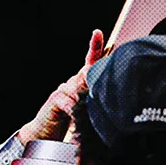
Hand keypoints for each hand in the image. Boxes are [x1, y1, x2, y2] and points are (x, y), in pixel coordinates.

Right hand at [17, 29, 104, 143]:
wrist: (45, 131)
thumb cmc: (71, 120)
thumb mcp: (88, 110)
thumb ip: (99, 102)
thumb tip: (120, 100)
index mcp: (82, 83)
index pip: (90, 62)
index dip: (95, 47)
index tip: (97, 33)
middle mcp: (72, 82)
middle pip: (86, 72)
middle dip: (93, 72)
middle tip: (103, 68)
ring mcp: (62, 90)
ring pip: (78, 87)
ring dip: (86, 94)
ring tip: (93, 101)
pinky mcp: (54, 101)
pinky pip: (67, 102)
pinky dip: (74, 109)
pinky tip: (77, 114)